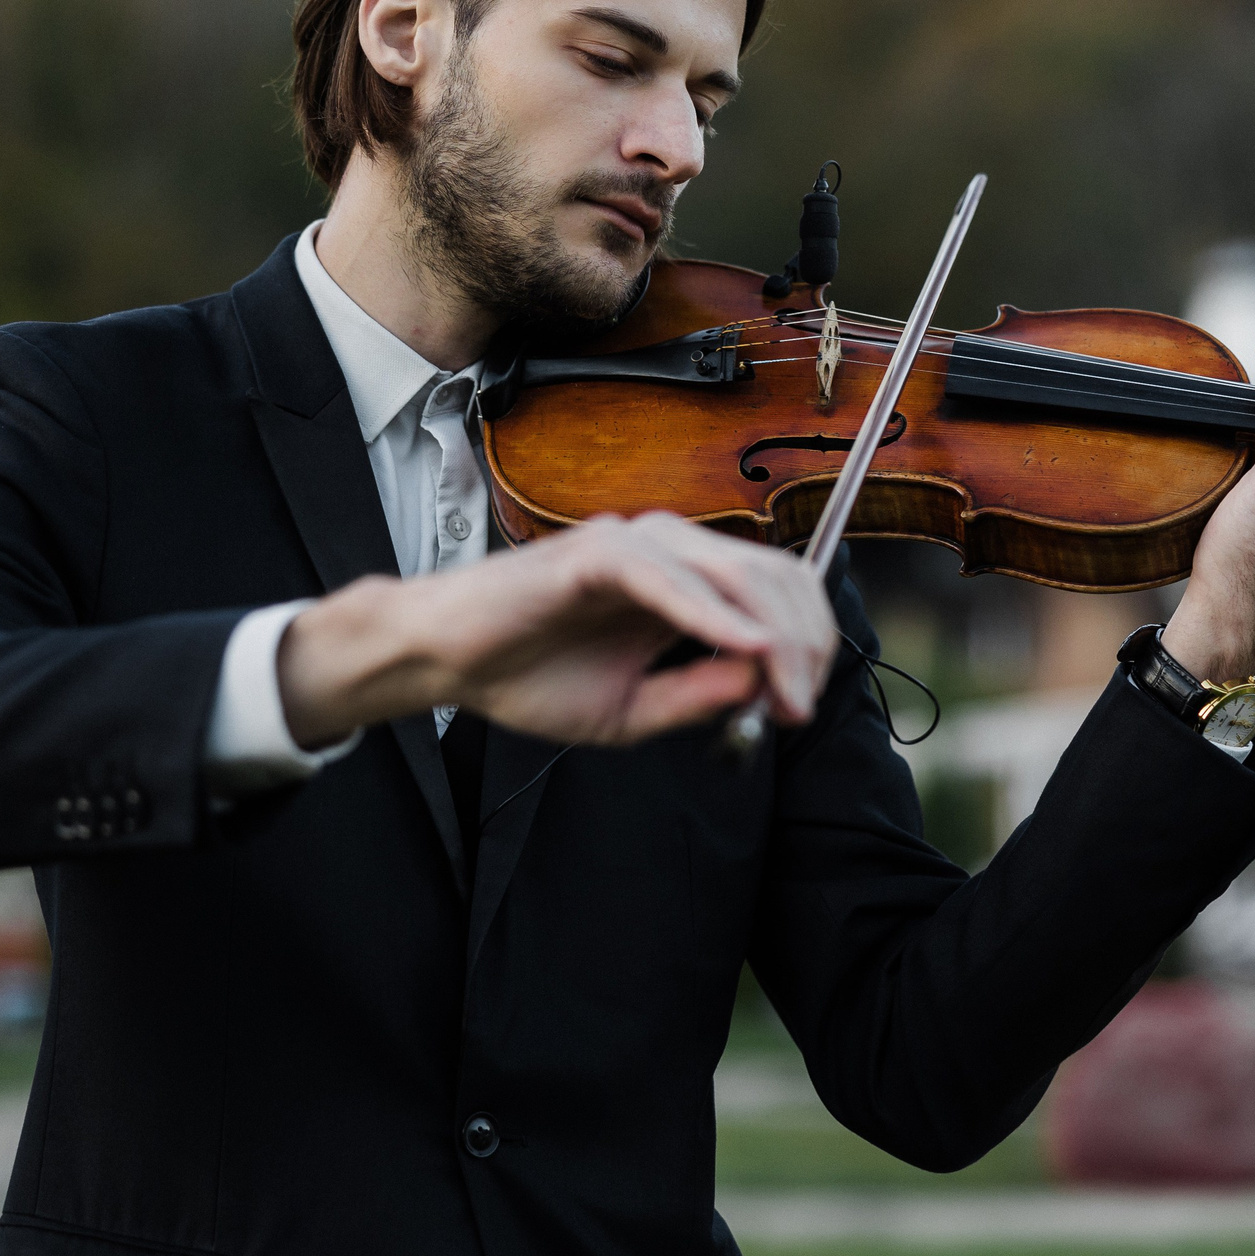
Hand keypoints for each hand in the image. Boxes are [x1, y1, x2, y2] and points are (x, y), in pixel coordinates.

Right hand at [276, 512, 837, 747]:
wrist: (449, 664)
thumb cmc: (530, 677)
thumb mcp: (636, 710)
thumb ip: (700, 694)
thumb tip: (764, 681)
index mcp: (685, 581)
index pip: (777, 590)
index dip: (805, 644)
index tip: (799, 706)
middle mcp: (669, 551)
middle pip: (773, 576)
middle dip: (801, 644)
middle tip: (797, 706)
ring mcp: (634, 545)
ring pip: (734, 571)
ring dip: (770, 635)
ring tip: (781, 689)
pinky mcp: (596, 552)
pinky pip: (668, 577)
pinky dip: (711, 612)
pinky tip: (742, 647)